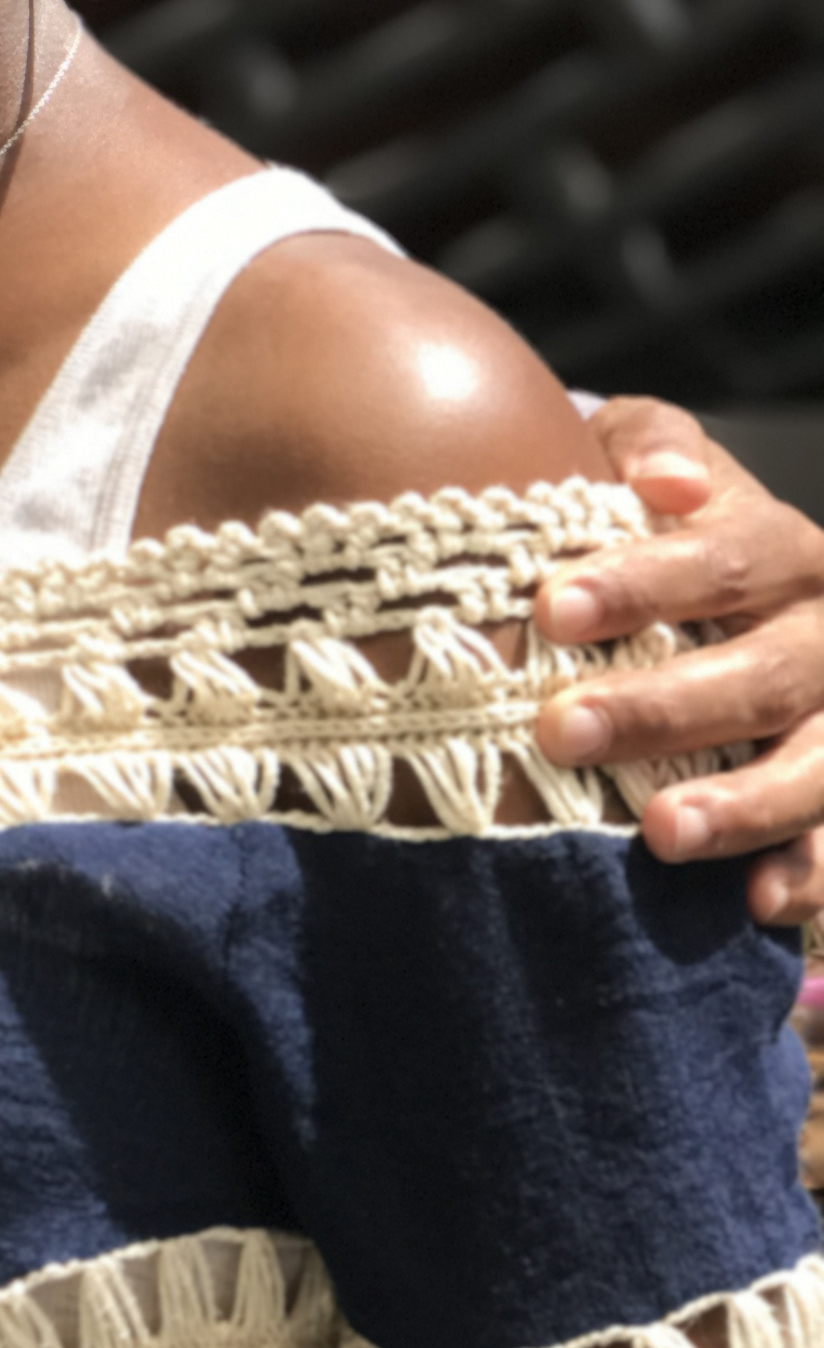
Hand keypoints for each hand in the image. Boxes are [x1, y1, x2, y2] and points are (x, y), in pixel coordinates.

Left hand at [532, 398, 823, 921]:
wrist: (704, 590)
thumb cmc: (641, 523)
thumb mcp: (637, 456)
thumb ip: (648, 444)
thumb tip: (667, 482)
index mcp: (778, 548)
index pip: (722, 560)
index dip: (642, 585)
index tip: (550, 611)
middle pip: (763, 675)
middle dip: (662, 709)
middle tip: (560, 730)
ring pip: (819, 764)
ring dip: (746, 803)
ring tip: (661, 833)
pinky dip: (810, 875)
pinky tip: (756, 902)